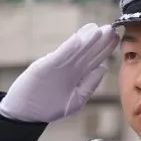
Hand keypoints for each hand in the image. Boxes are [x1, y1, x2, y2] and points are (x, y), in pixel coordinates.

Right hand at [0, 23, 117, 122]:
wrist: (23, 113)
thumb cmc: (49, 106)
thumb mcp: (75, 99)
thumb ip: (89, 85)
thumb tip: (102, 68)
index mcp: (76, 76)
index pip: (93, 59)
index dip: (104, 48)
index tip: (116, 38)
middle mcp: (68, 69)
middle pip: (87, 52)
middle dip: (99, 41)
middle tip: (112, 27)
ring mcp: (56, 67)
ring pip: (75, 52)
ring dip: (87, 40)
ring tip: (98, 28)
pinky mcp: (43, 68)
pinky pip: (59, 56)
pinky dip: (69, 47)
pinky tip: (79, 38)